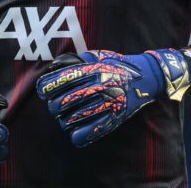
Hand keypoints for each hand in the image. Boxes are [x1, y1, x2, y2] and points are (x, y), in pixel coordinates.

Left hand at [35, 49, 190, 146]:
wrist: (147, 76)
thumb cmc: (118, 64)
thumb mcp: (97, 55)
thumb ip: (76, 61)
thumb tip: (53, 67)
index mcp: (92, 69)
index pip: (60, 80)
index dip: (46, 87)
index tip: (43, 91)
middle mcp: (98, 86)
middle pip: (62, 102)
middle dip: (54, 105)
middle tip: (55, 105)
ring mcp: (106, 103)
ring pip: (72, 119)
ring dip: (64, 120)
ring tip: (65, 117)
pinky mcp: (114, 118)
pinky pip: (88, 132)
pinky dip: (77, 135)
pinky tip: (75, 131)